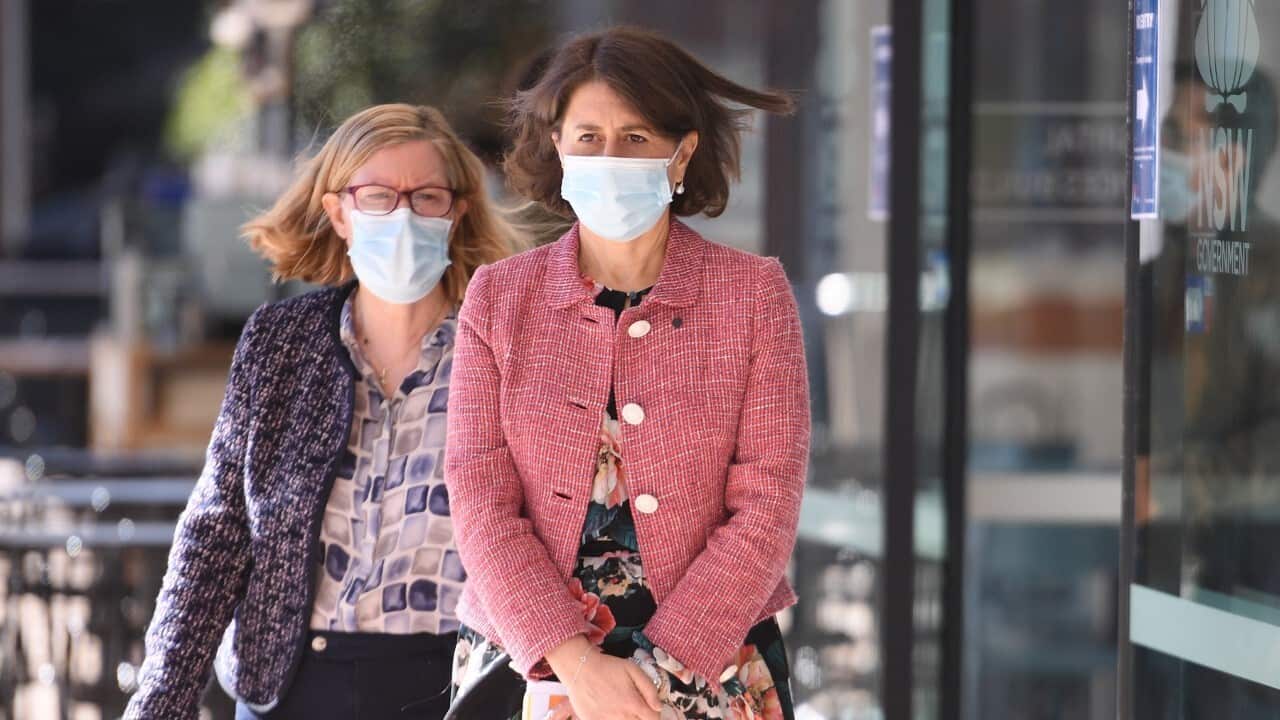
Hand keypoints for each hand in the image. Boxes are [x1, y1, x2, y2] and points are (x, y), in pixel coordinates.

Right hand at [545, 636, 660, 719]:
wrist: (580, 669)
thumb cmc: (608, 667)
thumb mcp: (633, 670)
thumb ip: (649, 689)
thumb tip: (659, 707)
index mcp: (633, 703)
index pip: (654, 719)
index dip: (656, 715)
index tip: (651, 710)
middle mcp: (621, 717)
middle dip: (642, 718)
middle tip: (637, 710)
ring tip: (624, 710)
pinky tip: (612, 713)